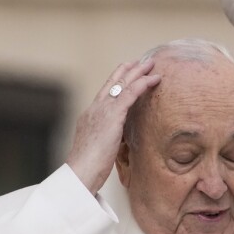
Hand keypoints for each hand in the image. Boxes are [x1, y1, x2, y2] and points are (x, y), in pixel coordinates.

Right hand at [66, 60, 160, 193]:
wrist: (80, 172)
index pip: (104, 93)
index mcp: (89, 116)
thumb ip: (108, 140)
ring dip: (138, 72)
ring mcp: (102, 110)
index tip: (126, 72)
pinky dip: (143, 84)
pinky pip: (130, 93)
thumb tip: (117, 142)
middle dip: (127, 70)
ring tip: (151, 64)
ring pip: (122, 84)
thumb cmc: (88, 168)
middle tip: (140, 61)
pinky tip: (153, 79)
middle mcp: (94, 109)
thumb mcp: (98, 148)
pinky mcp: (112, 116)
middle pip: (112, 83)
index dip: (116, 81)